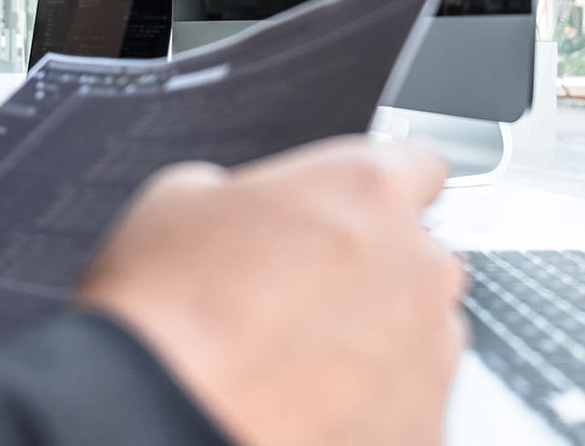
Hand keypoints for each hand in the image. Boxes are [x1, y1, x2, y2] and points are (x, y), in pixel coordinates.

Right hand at [78, 136, 466, 445]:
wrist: (155, 411)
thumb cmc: (164, 309)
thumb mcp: (184, 196)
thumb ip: (251, 193)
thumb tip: (251, 214)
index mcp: (368, 190)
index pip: (419, 164)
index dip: (376, 191)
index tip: (354, 211)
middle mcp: (417, 267)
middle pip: (417, 257)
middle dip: (370, 271)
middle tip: (297, 294)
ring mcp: (428, 355)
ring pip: (417, 333)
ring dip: (372, 339)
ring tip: (291, 360)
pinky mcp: (423, 428)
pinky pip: (407, 404)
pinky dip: (368, 404)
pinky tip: (304, 403)